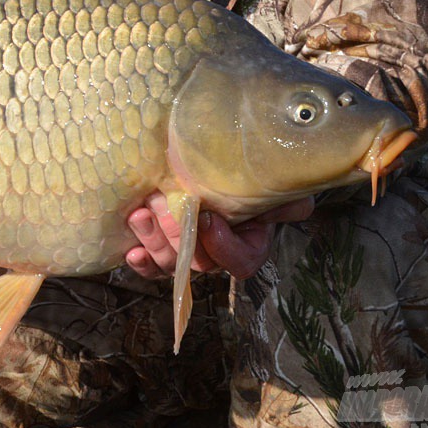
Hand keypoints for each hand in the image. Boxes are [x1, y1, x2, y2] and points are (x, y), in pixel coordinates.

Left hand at [124, 193, 314, 279]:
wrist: (216, 163)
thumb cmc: (246, 174)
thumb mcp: (271, 184)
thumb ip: (285, 198)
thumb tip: (297, 205)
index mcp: (247, 244)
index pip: (240, 261)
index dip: (223, 246)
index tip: (209, 218)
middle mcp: (215, 253)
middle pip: (198, 263)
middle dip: (179, 238)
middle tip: (163, 206)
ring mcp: (186, 252)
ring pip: (170, 263)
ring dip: (154, 242)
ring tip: (140, 216)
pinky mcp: (159, 245)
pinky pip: (150, 264)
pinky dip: (140, 260)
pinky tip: (130, 250)